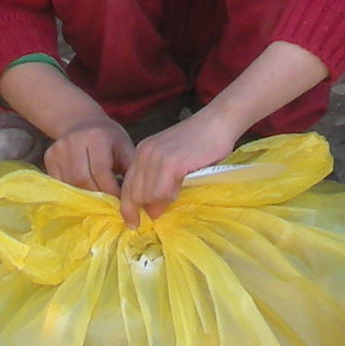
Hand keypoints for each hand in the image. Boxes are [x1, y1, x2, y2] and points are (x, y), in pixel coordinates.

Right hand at [43, 116, 134, 198]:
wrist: (81, 121)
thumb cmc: (108, 138)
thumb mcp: (124, 147)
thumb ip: (130, 171)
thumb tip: (134, 198)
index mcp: (97, 137)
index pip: (101, 172)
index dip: (111, 191)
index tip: (120, 202)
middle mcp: (74, 141)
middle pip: (83, 180)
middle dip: (98, 197)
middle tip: (108, 204)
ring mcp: (58, 149)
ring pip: (70, 184)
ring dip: (85, 197)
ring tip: (97, 199)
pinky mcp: (48, 157)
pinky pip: (60, 183)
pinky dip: (72, 192)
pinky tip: (83, 190)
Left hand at [122, 107, 241, 218]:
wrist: (217, 122)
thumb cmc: (200, 143)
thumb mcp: (171, 159)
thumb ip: (157, 179)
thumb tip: (151, 210)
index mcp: (142, 152)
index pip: (127, 185)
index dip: (128, 207)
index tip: (133, 223)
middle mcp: (144, 153)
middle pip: (133, 193)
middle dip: (142, 209)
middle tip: (155, 217)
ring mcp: (157, 157)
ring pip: (146, 195)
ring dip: (158, 204)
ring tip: (172, 200)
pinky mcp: (172, 163)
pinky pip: (162, 192)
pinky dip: (168, 198)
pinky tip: (179, 192)